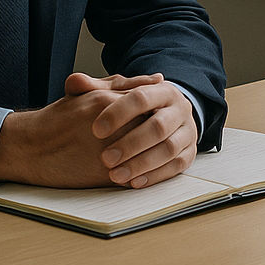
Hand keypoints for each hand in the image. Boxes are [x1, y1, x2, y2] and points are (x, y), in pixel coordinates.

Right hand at [0, 72, 169, 187]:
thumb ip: (125, 85)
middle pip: (153, 127)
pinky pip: (136, 173)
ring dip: (151, 152)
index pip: (151, 103)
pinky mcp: (105, 176)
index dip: (157, 109)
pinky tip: (134, 165)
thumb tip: (158, 79)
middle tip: (154, 133)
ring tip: (146, 150)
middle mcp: (111, 127)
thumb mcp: (89, 93)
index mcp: (108, 102)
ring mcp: (110, 153)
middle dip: (156, 132)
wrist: (30, 148)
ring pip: (148, 151)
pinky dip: (140, 170)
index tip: (156, 112)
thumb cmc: (60, 118)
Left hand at [82, 74, 198, 188]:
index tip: (96, 130)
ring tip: (116, 175)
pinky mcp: (189, 153)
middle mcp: (179, 109)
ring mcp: (187, 132)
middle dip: (130, 144)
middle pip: (158, 126)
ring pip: (169, 149)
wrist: (168, 115)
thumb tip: (75, 82)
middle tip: (105, 158)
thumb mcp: (118, 93)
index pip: (141, 97)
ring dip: (141, 164)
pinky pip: (176, 166)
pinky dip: (155, 176)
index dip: (119, 113)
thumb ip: (96, 88)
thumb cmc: (137, 106)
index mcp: (161, 90)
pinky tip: (134, 182)